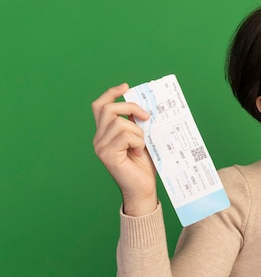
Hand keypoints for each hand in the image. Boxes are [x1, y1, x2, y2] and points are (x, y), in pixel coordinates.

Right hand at [92, 83, 157, 215]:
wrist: (144, 189)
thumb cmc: (144, 166)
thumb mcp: (141, 139)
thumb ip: (135, 123)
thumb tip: (141, 106)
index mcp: (105, 133)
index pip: (100, 106)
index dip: (111, 93)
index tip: (127, 87)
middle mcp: (99, 139)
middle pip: (109, 109)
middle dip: (130, 108)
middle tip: (146, 118)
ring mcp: (100, 147)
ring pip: (119, 123)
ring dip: (137, 132)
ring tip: (141, 146)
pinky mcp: (107, 155)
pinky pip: (125, 136)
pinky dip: (137, 142)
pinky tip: (139, 153)